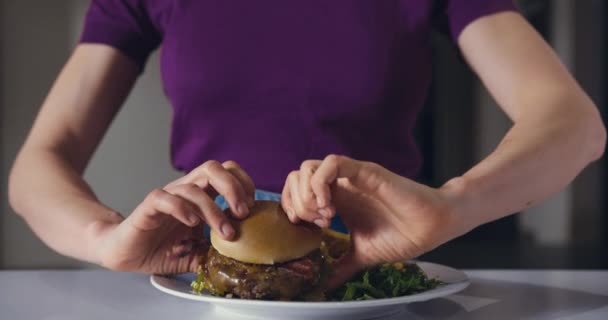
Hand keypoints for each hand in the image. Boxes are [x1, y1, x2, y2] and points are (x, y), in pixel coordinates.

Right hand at [94, 160, 254, 273]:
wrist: (127, 254)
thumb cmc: (163, 248)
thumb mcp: (198, 253)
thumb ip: (217, 252)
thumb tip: (242, 261)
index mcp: (201, 195)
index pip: (227, 172)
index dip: (244, 184)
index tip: (252, 209)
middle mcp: (186, 190)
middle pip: (213, 168)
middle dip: (233, 188)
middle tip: (243, 213)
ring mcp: (167, 197)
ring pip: (193, 187)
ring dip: (213, 210)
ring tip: (225, 233)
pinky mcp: (148, 208)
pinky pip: (164, 198)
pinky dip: (182, 209)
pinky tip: (193, 224)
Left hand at [281, 155, 468, 287]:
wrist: (431, 227)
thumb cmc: (401, 236)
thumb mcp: (361, 255)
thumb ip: (341, 266)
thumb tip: (325, 285)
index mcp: (335, 200)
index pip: (295, 190)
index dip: (292, 207)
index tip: (303, 229)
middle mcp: (338, 185)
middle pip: (296, 177)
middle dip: (297, 202)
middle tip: (315, 224)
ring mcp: (350, 176)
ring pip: (309, 167)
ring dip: (307, 193)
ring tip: (324, 216)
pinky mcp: (364, 171)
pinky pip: (332, 163)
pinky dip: (321, 184)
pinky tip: (331, 208)